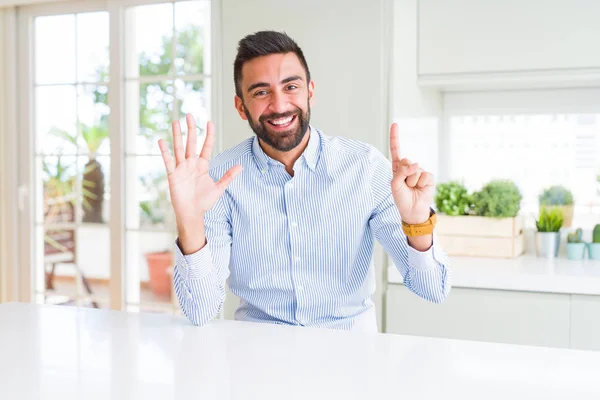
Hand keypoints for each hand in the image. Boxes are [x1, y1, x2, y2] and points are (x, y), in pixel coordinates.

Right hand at [159, 114, 241, 234]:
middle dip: (191, 129)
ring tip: (175, 122)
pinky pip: (168, 161)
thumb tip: (240, 166)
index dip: (208, 135)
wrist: (192, 214)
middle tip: (189, 114)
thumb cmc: (204, 202)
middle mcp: (191, 164)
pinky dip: (164, 152)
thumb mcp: (219, 188)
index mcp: (202, 165)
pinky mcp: (173, 175)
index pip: (206, 146)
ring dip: (177, 135)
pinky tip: (161, 141)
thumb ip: (228, 176)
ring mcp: (181, 168)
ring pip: (179, 148)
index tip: (209, 122)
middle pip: (191, 142)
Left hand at [389, 123, 434, 224]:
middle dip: (404, 173)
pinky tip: (420, 189)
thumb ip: (401, 172)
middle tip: (405, 185)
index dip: (395, 137)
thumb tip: (415, 164)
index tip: (395, 124)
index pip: (396, 150)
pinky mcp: (428, 177)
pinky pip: (424, 175)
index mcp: (398, 168)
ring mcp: (419, 171)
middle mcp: (409, 167)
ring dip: (411, 181)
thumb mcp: (395, 185)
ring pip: (415, 169)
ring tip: (412, 189)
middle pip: (406, 160)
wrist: (413, 211)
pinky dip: (421, 183)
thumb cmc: (401, 198)